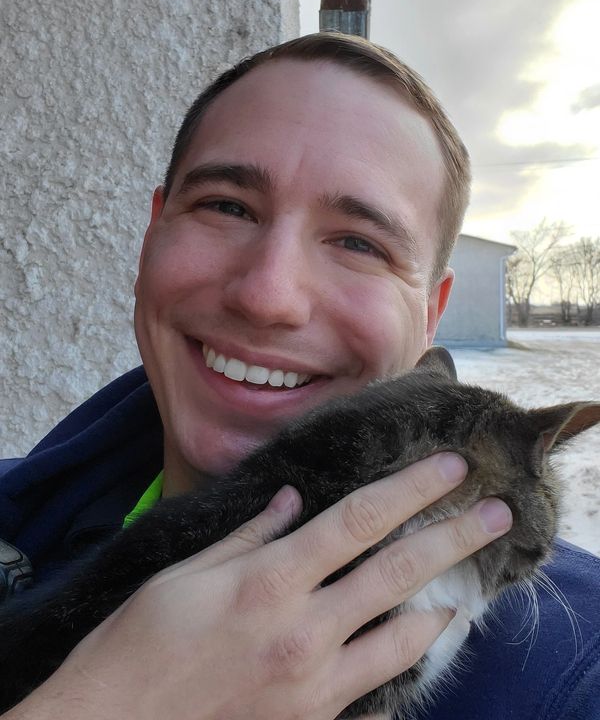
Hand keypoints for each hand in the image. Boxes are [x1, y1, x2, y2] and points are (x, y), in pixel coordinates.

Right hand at [5, 452, 510, 719]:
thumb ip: (249, 535)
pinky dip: (402, 664)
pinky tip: (417, 646)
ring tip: (466, 587)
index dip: (411, 488)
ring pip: (402, 638)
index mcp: (270, 579)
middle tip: (496, 513)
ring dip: (442, 606)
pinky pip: (375, 690)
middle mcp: (303, 628)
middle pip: (397, 571)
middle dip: (454, 535)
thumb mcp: (185, 574)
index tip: (449, 466)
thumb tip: (293, 502)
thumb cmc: (139, 645)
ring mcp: (313, 682)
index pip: (359, 519)